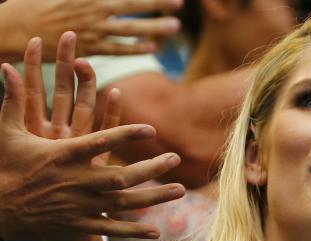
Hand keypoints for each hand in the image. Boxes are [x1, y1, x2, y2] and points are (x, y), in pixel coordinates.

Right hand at [0, 33, 185, 240]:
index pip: (100, 141)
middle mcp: (75, 181)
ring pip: (123, 203)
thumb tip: (5, 67)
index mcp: (62, 155)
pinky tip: (157, 232)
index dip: (126, 134)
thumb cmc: (5, 165)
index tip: (150, 128)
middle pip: (121, 176)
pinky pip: (110, 229)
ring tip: (181, 190)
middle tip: (175, 159)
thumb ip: (13, 101)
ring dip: (154, 197)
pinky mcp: (78, 224)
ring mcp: (79, 205)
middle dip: (151, 169)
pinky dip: (133, 231)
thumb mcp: (7, 131)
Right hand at [12, 0, 182, 57]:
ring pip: (129, 28)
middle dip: (155, 3)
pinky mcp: (89, 48)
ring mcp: (91, 29)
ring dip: (153, 27)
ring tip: (175, 26)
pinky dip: (134, 48)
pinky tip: (152, 47)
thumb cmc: (34, 4)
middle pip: (130, 4)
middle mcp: (92, 9)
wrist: (16, 28)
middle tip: (178, 3)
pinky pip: (116, 49)